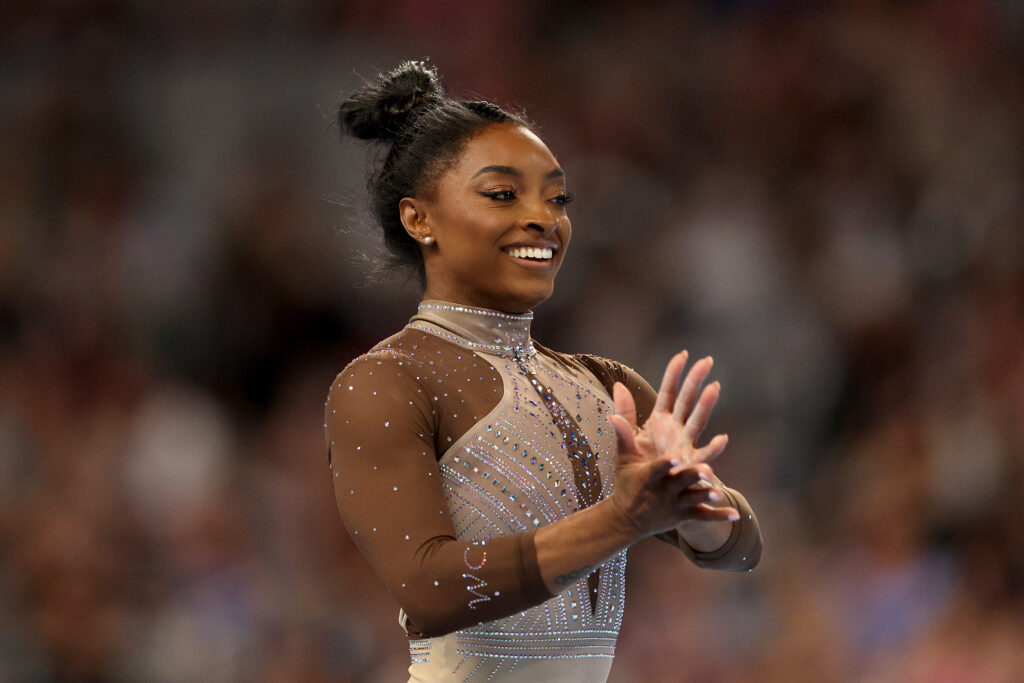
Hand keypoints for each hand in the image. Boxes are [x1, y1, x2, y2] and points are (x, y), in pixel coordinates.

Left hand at [606, 351, 738, 536]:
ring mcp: (685, 445)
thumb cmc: (643, 466)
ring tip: (715, 386)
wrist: (649, 497)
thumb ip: (625, 414)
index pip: (668, 392)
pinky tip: (722, 438)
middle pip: (687, 401)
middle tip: (707, 360)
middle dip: (696, 381)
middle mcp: (675, 429)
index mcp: (660, 421)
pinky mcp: (689, 465)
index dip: (674, 374)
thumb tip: (618, 386)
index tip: (683, 354)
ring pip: (697, 421)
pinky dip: (713, 448)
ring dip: (706, 405)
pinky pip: (703, 456)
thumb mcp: (628, 438)